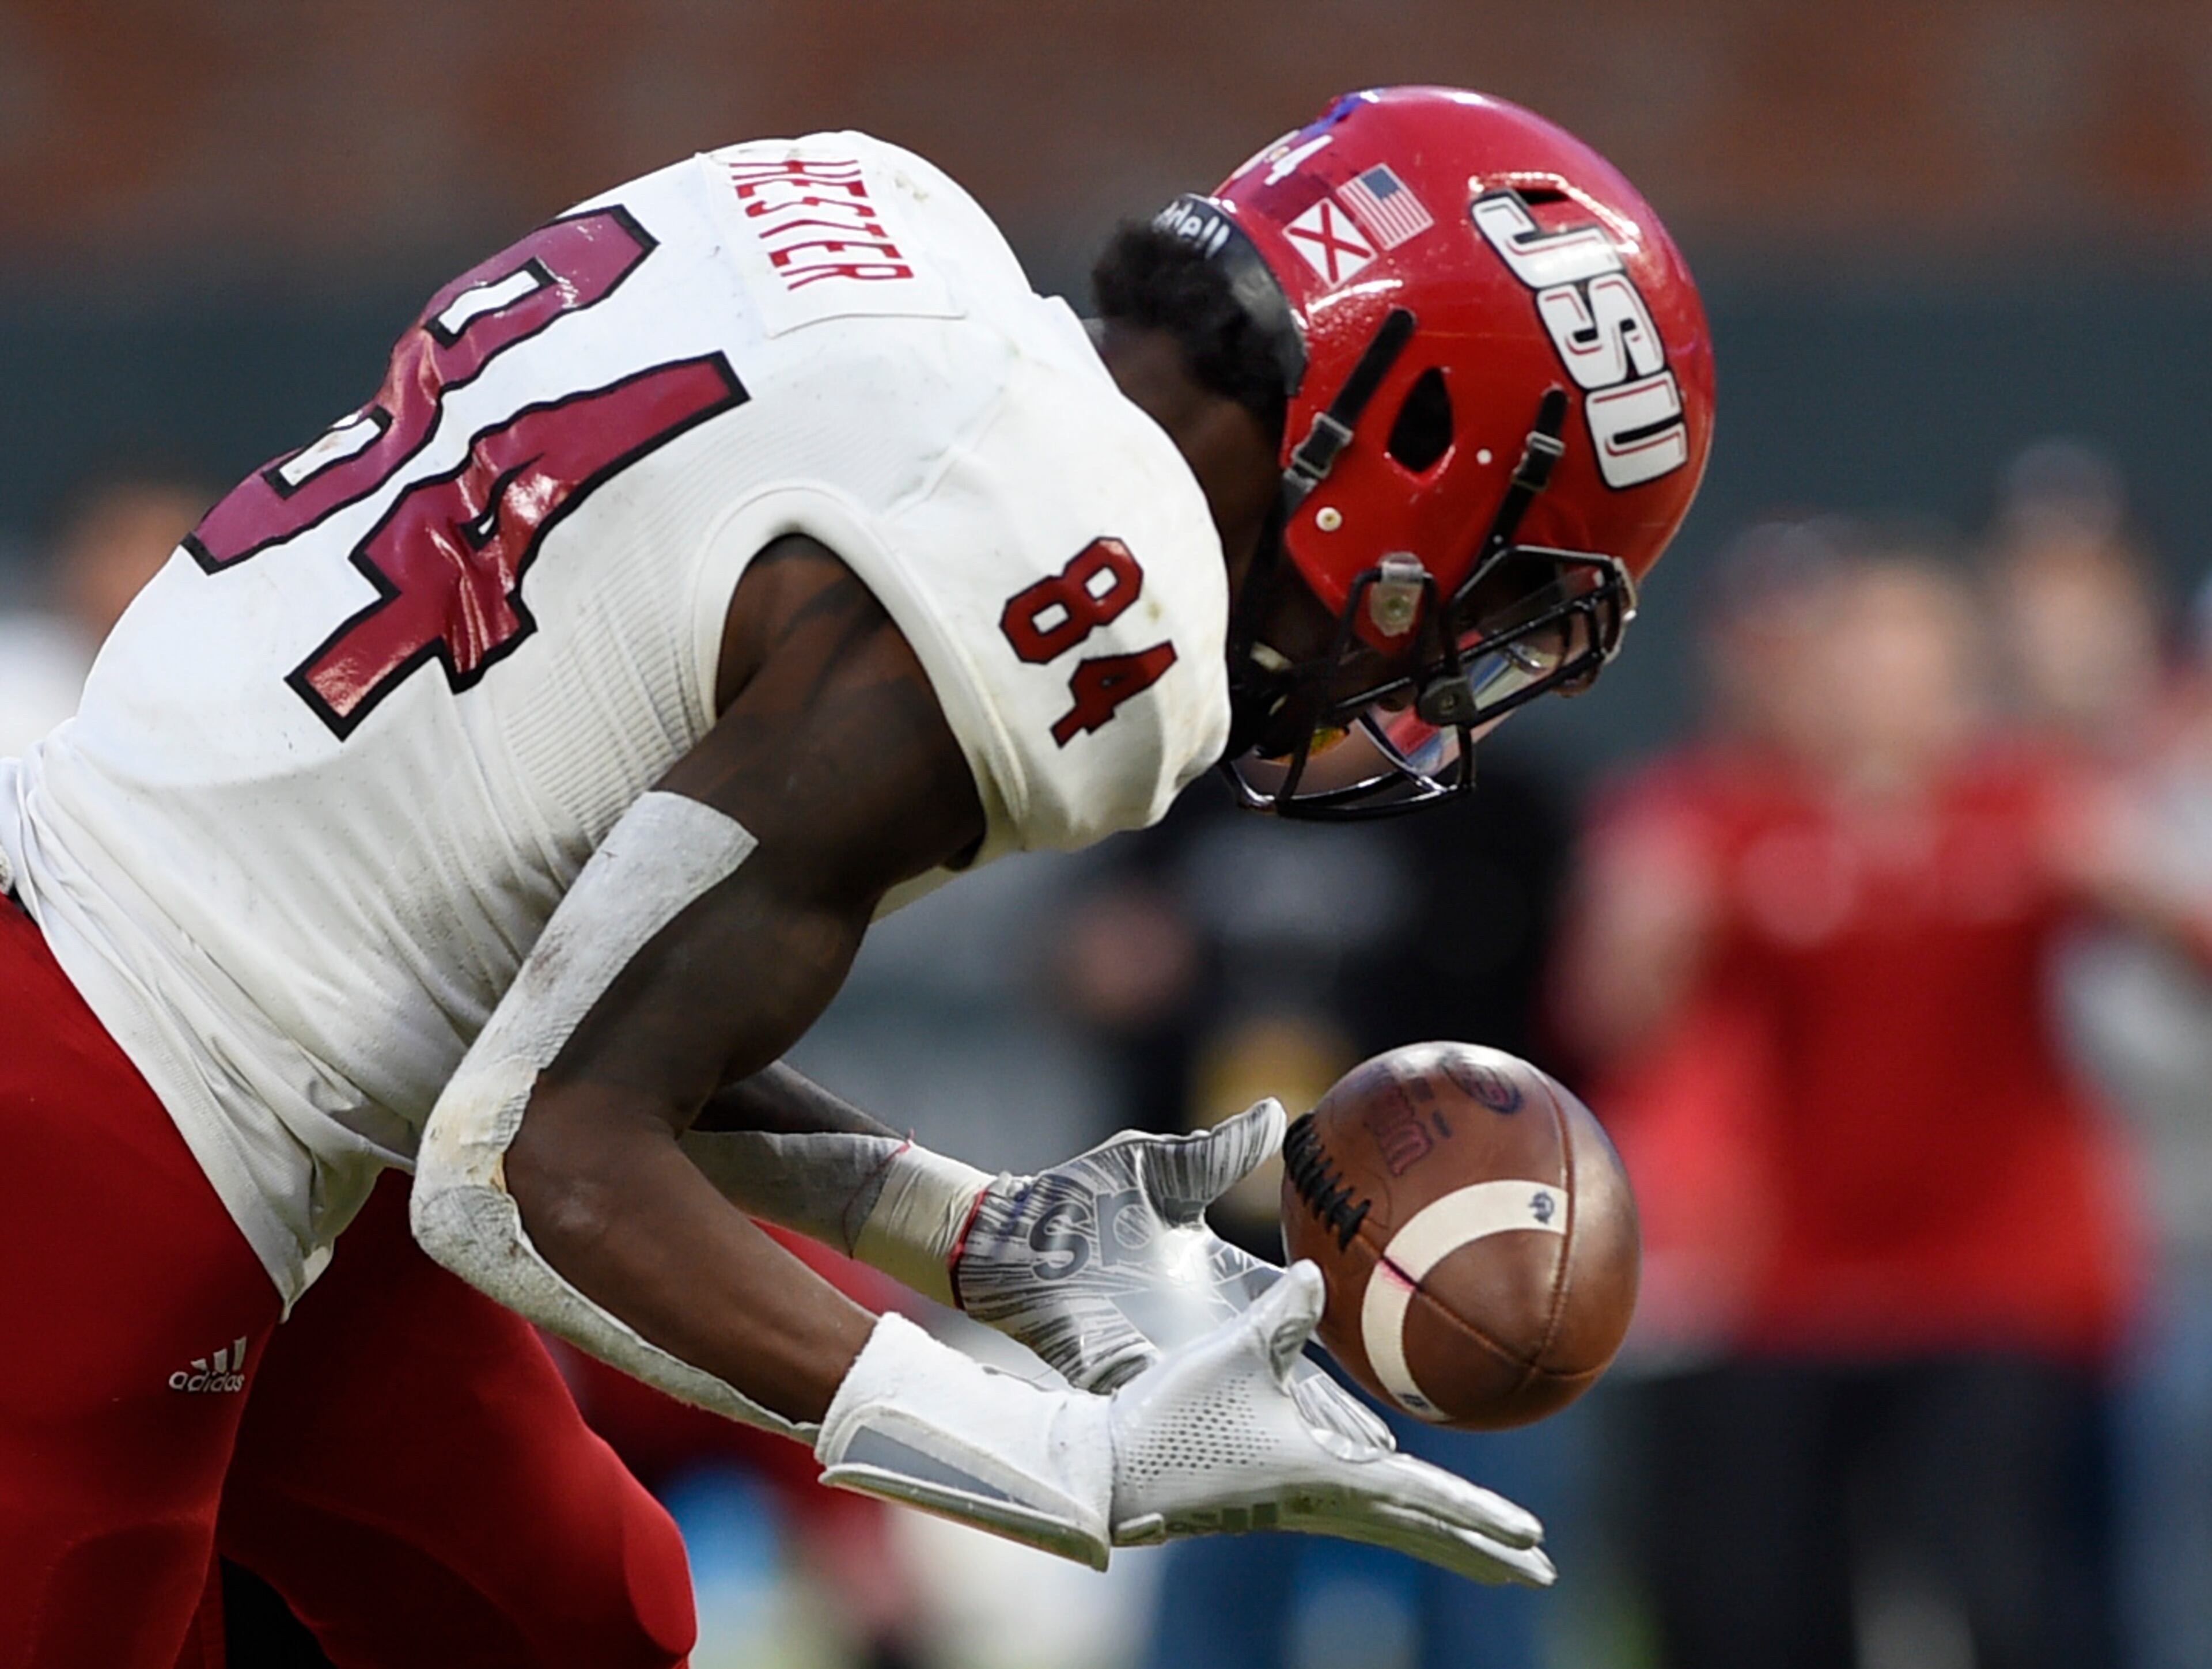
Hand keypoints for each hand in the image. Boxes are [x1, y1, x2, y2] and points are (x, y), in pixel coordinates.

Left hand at [954, 1099, 1394, 1448]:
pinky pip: (1176, 1407)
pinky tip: (1249, 1458)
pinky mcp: (1127, 1373)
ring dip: (1282, 1436)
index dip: (1346, 1332)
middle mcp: (1203, 1325)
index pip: (1296, 1309)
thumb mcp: (1160, 1167)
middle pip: (1281, 1373)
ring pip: (1238, 1404)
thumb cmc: (1081, 1197)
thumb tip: (1273, 1113)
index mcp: (1220, 1277)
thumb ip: (1217, 1152)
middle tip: (1386, 1452)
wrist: (1014, 1230)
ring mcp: (1169, 1355)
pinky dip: (1212, 1431)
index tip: (1398, 1350)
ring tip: (1336, 1471)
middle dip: (1330, 1414)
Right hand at [1109, 1261, 1553, 1585]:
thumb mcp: (1230, 1353)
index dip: (1480, 1515)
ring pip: (1394, 1529)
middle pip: (1421, 1531)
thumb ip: (1282, 1314)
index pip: (1422, 1497)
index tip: (1533, 1539)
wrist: (1111, 1472)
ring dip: (1448, 1540)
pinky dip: (1403, 1518)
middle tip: (1540, 1568)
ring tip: (1493, 1554)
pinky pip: (1361, 1513)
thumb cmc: (1171, 1416)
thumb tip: (1319, 1272)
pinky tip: (1402, 1507)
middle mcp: (1322, 1501)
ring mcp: (1300, 1507)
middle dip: (1483, 1550)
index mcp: (1325, 1475)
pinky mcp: (1277, 1500)